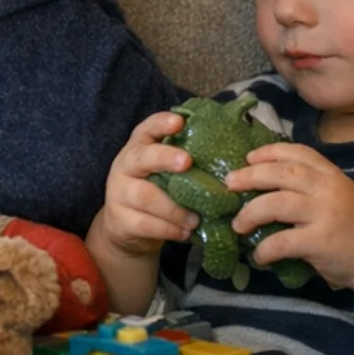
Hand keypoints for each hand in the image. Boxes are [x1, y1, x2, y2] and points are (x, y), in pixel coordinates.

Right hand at [84, 112, 196, 314]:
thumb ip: (185, 165)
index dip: (161, 124)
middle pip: (142, 158)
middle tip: (187, 162)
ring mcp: (119, 193)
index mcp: (139, 149)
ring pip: (146, 196)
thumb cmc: (157, 192)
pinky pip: (146, 224)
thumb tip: (234, 160)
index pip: (147, 129)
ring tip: (196, 219)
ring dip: (175, 209)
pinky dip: (169, 229)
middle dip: (164, 158)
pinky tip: (185, 232)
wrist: (126, 227)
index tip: (179, 121)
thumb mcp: (166, 174)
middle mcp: (126, 166)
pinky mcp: (121, 219)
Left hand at [228, 142, 353, 307]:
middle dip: (250, 176)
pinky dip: (265, 248)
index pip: (297, 152)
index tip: (248, 158)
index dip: (269, 152)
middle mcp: (328, 189)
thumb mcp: (337, 195)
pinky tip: (259, 256)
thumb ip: (309, 187)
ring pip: (277, 203)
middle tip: (229, 184)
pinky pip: (283, 241)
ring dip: (250, 213)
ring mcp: (325, 214)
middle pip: (282, 173)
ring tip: (238, 224)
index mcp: (331, 175)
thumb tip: (260, 184)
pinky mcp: (322, 241)